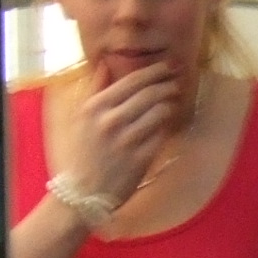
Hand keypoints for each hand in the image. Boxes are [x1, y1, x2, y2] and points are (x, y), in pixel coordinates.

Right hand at [51, 63, 179, 209]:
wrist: (82, 192)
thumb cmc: (81, 152)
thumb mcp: (80, 117)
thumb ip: (95, 89)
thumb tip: (105, 64)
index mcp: (95, 107)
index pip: (132, 80)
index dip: (155, 71)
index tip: (167, 66)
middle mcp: (111, 121)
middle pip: (150, 93)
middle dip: (168, 84)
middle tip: (177, 81)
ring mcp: (127, 140)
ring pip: (159, 112)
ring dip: (170, 103)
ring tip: (173, 100)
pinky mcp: (140, 158)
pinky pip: (161, 134)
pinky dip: (166, 125)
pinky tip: (167, 122)